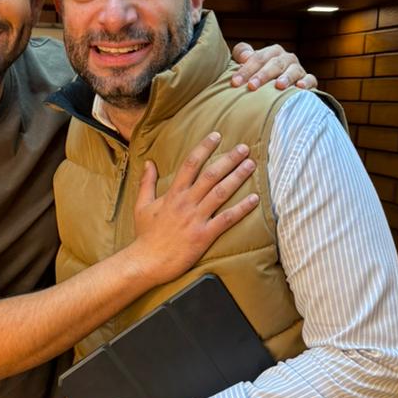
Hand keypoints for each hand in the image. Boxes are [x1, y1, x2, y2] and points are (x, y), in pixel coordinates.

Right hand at [129, 132, 258, 284]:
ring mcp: (196, 219)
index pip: (190, 164)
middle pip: (210, 175)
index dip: (204, 148)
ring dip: (237, 177)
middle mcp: (186, 203)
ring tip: (251, 165)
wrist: (146, 262)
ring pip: (220, 193)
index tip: (217, 135)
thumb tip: (149, 163)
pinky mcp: (204, 235)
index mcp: (173, 194)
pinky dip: (241, 209)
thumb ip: (147, 183)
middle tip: (244, 148)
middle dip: (228, 159)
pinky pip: (226, 219)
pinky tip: (254, 199)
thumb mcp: (142, 205)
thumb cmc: (145, 235)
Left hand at [230, 42, 316, 91]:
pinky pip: (310, 80)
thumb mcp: (249, 62)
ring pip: (293, 70)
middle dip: (263, 75)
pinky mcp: (308, 81)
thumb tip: (244, 56)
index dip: (246, 69)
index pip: (258, 58)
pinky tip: (299, 87)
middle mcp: (287, 58)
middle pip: (275, 64)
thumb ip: (242, 54)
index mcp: (272, 52)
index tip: (235, 82)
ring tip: (278, 86)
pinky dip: (306, 82)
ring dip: (286, 77)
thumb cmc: (259, 74)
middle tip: (252, 86)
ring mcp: (298, 69)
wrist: (279, 87)